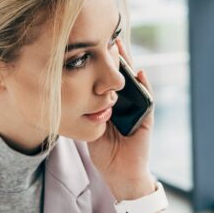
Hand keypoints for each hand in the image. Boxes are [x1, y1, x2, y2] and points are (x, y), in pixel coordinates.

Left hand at [87, 37, 156, 200]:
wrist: (121, 175)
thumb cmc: (105, 155)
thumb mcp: (89, 129)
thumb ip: (84, 113)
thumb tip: (65, 96)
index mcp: (111, 106)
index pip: (105, 81)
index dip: (100, 65)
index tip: (89, 47)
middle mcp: (125, 104)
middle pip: (119, 76)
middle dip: (114, 58)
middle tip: (106, 37)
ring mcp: (137, 109)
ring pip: (133, 82)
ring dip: (128, 65)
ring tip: (121, 46)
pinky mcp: (147, 118)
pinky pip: (147, 98)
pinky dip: (145, 85)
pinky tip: (139, 72)